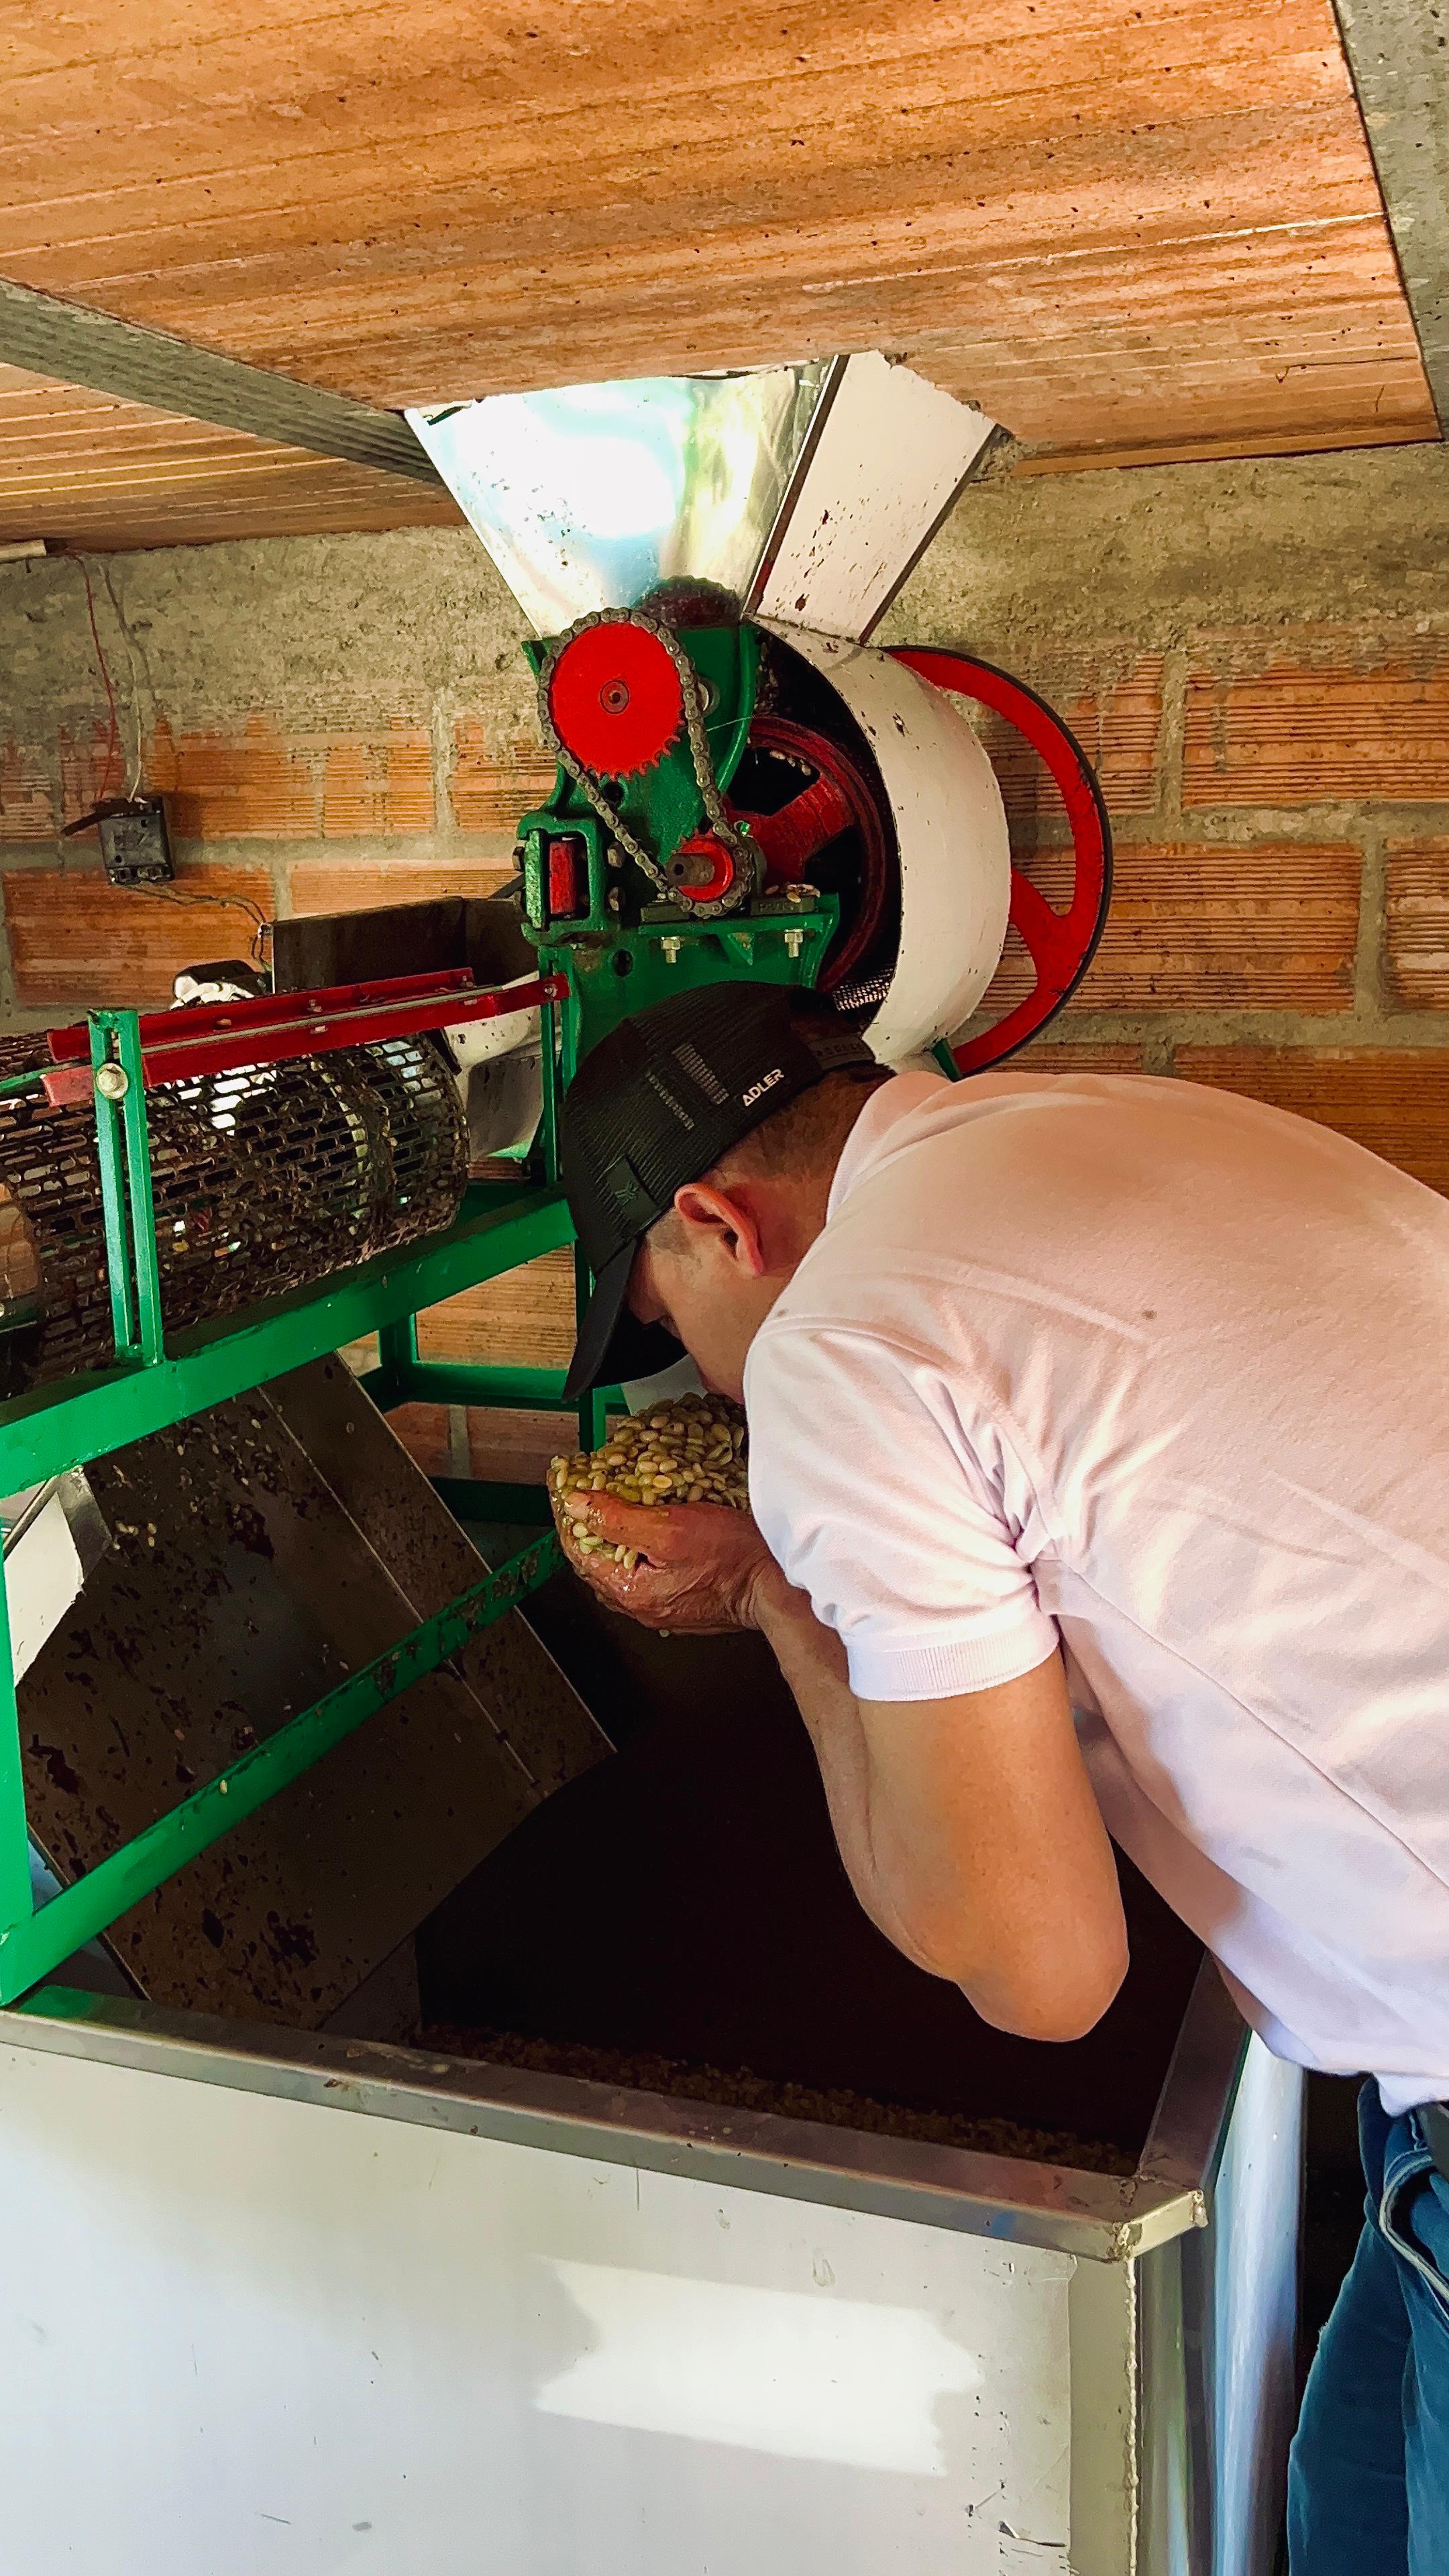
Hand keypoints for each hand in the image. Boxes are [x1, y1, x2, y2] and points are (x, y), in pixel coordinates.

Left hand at [553, 1492, 786, 1632]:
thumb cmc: (733, 1557)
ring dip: (613, 1537)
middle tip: (585, 1491)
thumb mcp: (670, 1527)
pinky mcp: (681, 1602)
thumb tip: (577, 1505)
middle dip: (588, 1524)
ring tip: (615, 1506)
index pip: (578, 1548)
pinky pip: (645, 1573)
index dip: (567, 1513)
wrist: (775, 1585)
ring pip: (620, 1567)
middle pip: (596, 1560)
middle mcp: (641, 1604)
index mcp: (630, 1589)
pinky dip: (638, 1550)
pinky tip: (650, 1533)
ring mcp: (661, 1606)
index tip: (562, 1485)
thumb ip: (618, 1519)